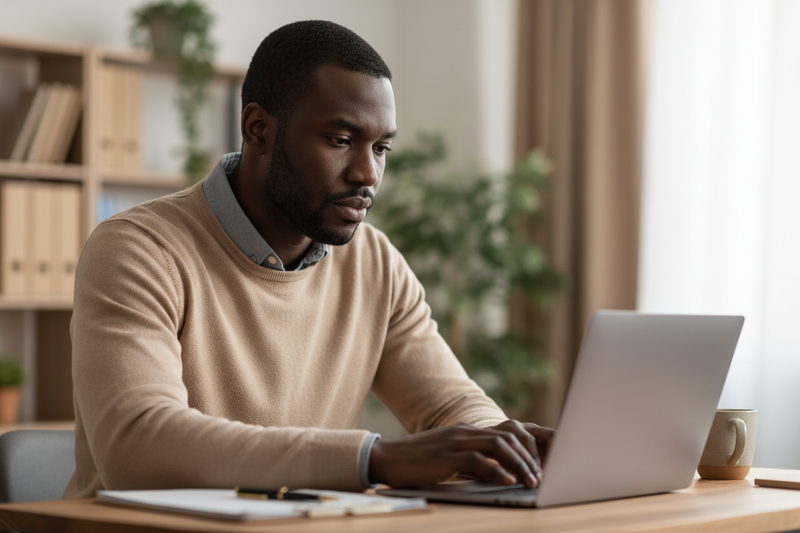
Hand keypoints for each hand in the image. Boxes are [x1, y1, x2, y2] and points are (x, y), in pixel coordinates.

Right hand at [368, 421, 554, 488]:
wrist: (386, 457)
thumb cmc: (416, 462)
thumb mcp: (448, 458)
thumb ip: (471, 461)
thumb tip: (498, 474)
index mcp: (466, 431)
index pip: (506, 433)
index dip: (525, 449)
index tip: (536, 468)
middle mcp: (465, 432)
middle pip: (508, 437)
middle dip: (529, 457)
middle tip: (540, 477)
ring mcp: (456, 442)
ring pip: (498, 446)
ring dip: (519, 464)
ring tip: (531, 481)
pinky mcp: (447, 456)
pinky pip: (478, 461)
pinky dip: (497, 471)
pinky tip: (508, 481)